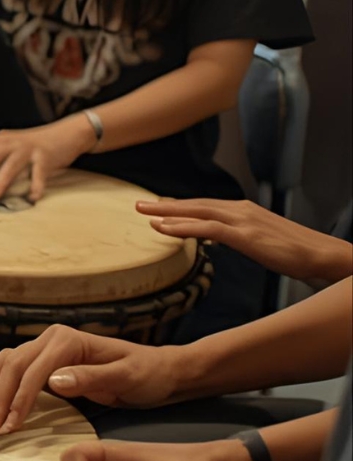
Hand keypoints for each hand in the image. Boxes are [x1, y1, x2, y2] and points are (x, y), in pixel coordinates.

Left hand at [0, 117, 93, 202]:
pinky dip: (36, 187)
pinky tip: (31, 199)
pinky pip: (39, 175)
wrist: (65, 133)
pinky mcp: (45, 158)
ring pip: (11, 168)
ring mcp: (27, 150)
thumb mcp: (4, 143)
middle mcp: (9, 144)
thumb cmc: (27, 144)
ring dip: (0, 183)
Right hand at [0, 325, 184, 436]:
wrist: (157, 371)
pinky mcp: (37, 366)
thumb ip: (91, 378)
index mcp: (66, 340)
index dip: (18, 398)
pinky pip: (4, 378)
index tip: (8, 426)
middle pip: (8, 368)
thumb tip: (54, 380)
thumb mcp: (127, 377)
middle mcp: (47, 340)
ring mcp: (39, 351)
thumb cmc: (146, 374)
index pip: (33, 369)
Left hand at [138, 198, 352, 284]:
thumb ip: (234, 236)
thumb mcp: (257, 240)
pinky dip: (183, 226)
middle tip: (139, 205)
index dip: (180, 206)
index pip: (204, 206)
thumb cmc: (292, 251)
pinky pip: (208, 228)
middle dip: (166, 205)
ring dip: (169, 213)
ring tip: (144, 214)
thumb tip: (214, 237)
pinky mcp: (246, 235)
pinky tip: (164, 229)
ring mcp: (243, 221)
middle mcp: (240, 210)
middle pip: (196, 204)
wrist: (321, 255)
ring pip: (198, 212)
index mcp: (243, 211)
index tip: (158, 207)